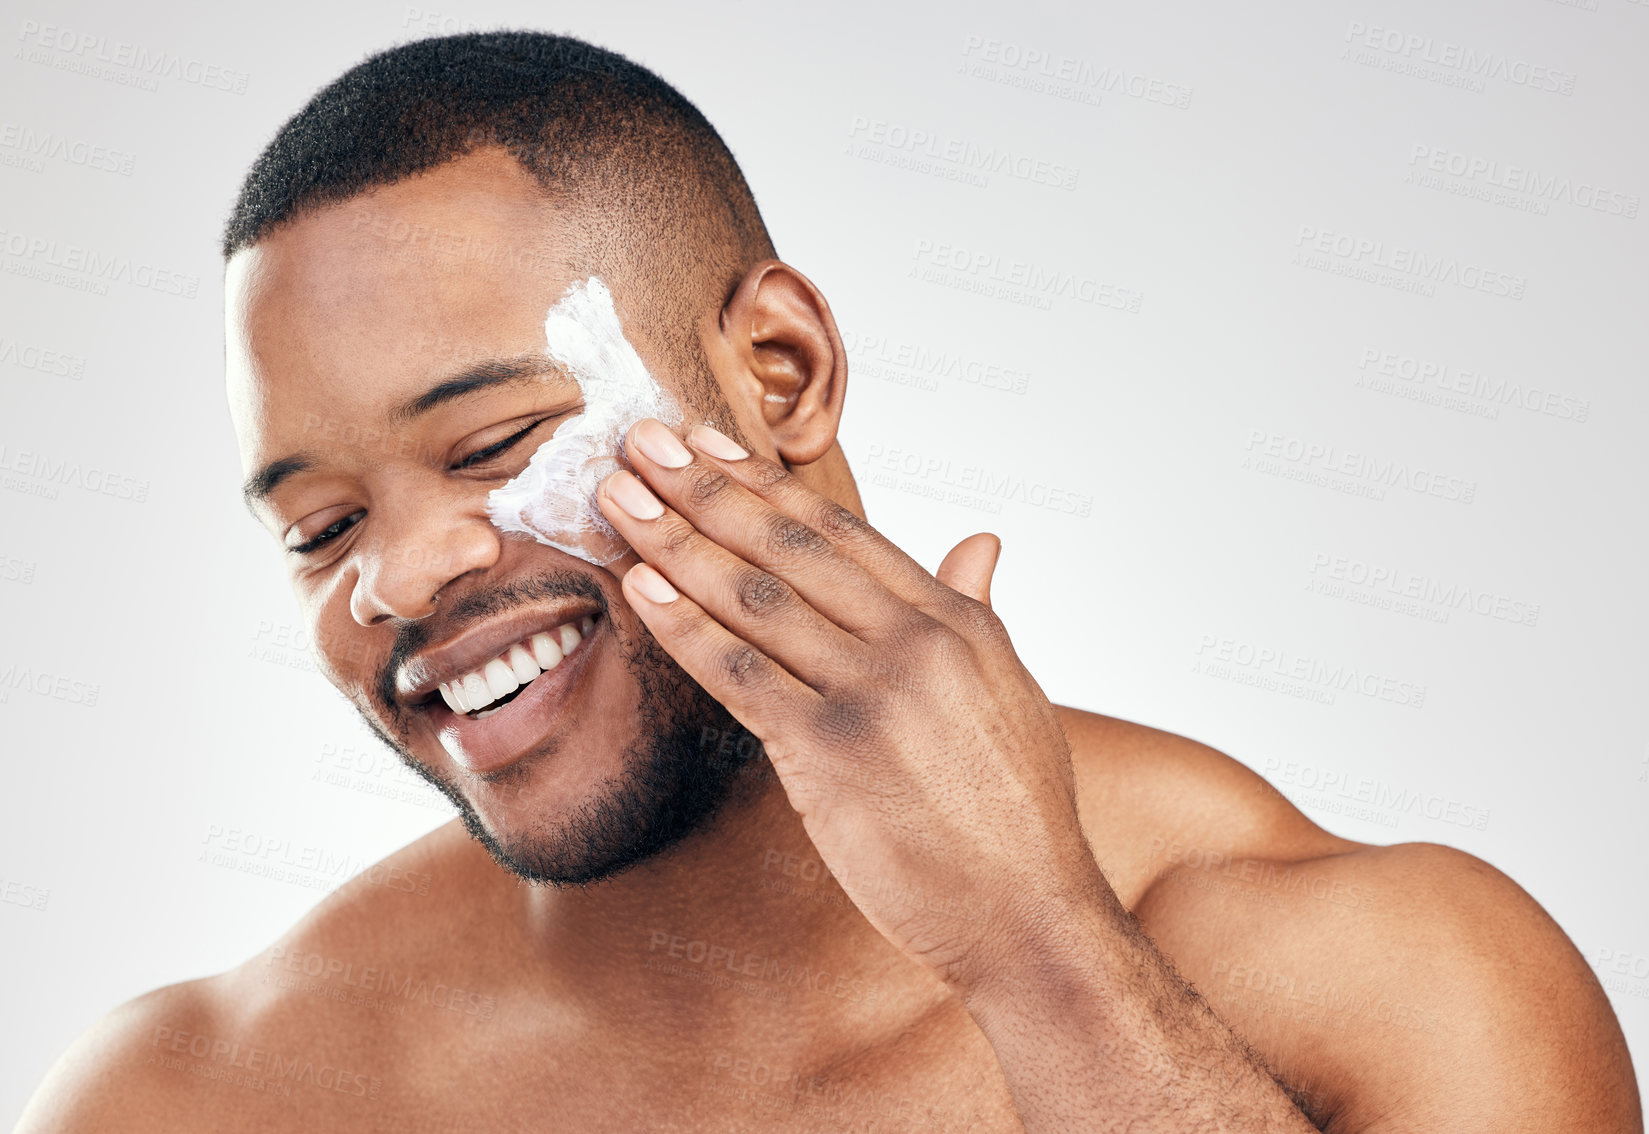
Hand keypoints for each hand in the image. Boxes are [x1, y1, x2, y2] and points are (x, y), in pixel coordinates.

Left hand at [595, 418, 1114, 988]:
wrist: (1029, 910)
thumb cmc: (1016, 810)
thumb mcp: (1011, 688)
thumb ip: (979, 609)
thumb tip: (980, 542)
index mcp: (954, 620)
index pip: (841, 532)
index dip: (766, 483)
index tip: (709, 442)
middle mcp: (915, 641)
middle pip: (788, 548)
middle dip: (705, 489)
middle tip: (642, 440)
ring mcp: (873, 693)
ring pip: (755, 600)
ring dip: (676, 543)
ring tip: (618, 499)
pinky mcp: (832, 752)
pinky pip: (740, 675)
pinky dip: (684, 629)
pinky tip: (640, 590)